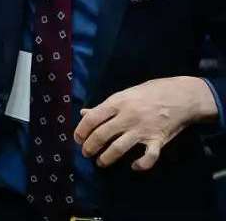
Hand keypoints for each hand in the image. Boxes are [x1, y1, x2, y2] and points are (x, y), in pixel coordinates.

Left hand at [74, 77, 218, 170]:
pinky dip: (141, 164)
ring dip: (106, 158)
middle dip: (90, 147)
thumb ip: (104, 106)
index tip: (78, 139)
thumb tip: (83, 113)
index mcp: (117, 102)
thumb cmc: (150, 92)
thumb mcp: (124, 94)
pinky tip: (134, 166)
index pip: (92, 119)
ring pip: (118, 148)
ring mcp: (143, 129)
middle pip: (101, 135)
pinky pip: (148, 157)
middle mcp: (128, 117)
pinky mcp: (158, 139)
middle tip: (86, 153)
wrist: (182, 96)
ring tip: (100, 162)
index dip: (81, 130)